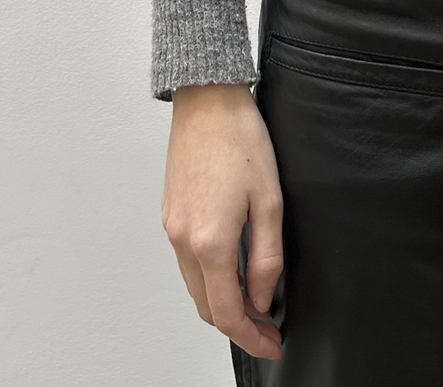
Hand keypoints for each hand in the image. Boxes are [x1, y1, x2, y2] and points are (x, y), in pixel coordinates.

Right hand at [163, 83, 283, 360]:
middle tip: (269, 329)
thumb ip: (266, 258)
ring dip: (221, 302)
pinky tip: (232, 271)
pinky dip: (208, 278)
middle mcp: (183, 239)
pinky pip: (186, 261)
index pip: (228, 312)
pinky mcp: (169, 212)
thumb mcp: (269, 202)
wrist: (207, 100)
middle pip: (206, 306)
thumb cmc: (240, 139)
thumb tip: (262, 299)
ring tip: (255, 302)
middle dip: (238, 324)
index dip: (252, 336)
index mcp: (210, 241)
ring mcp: (171, 226)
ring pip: (194, 285)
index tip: (273, 343)